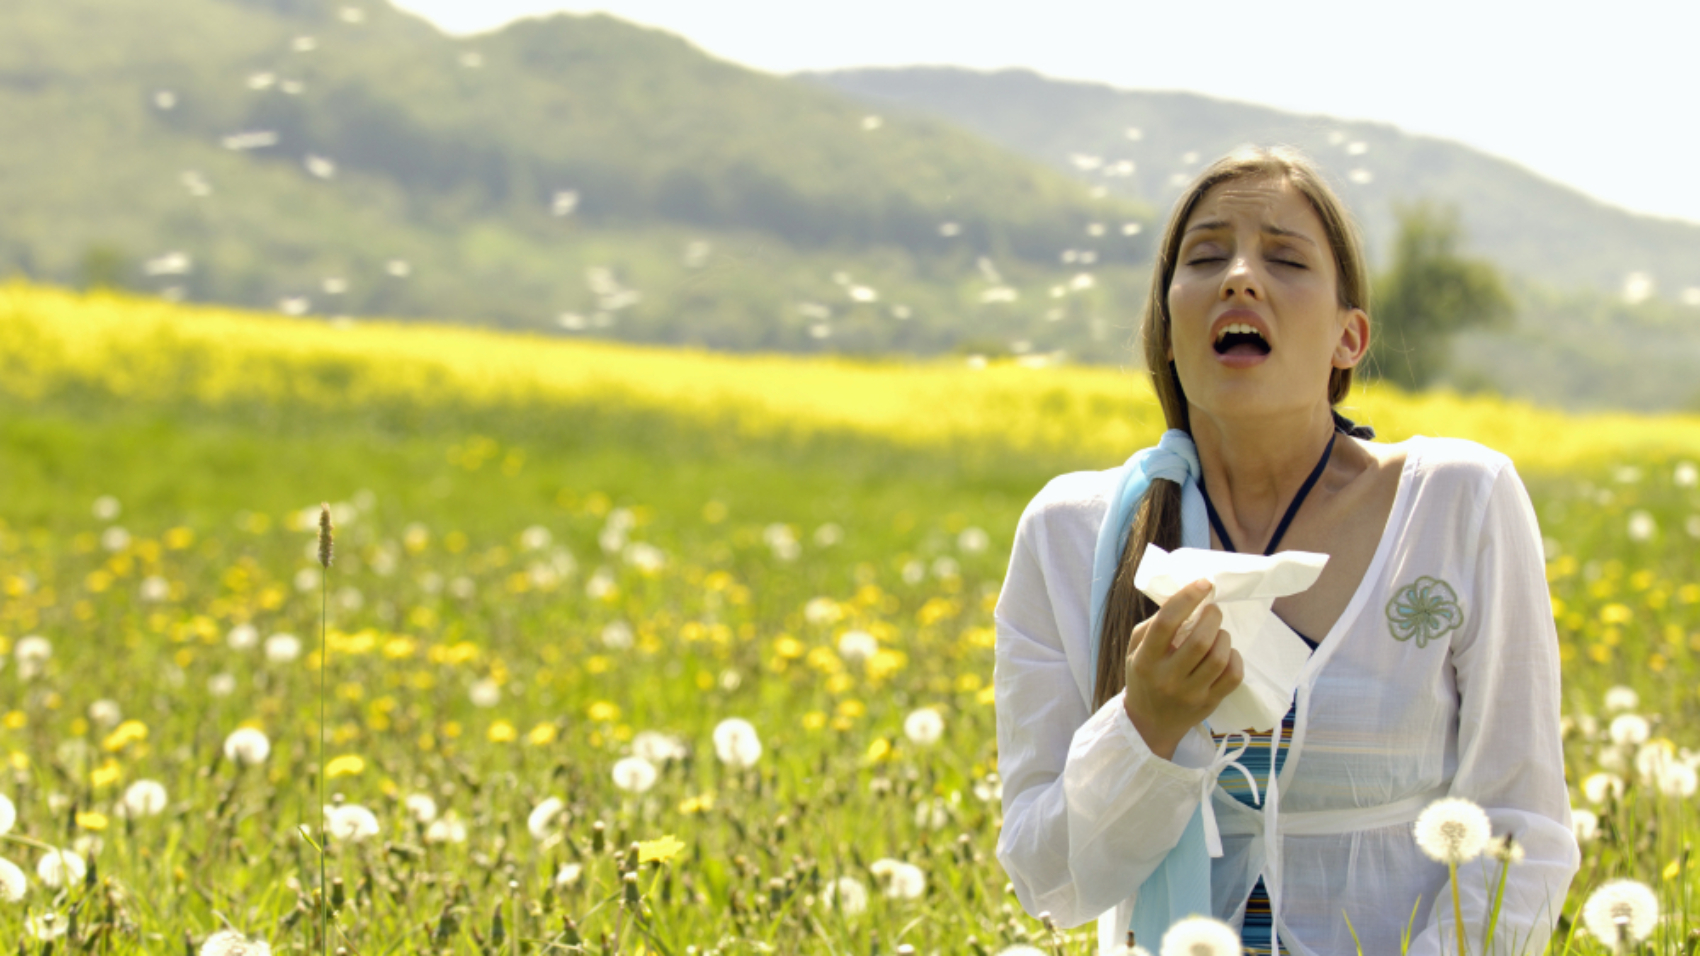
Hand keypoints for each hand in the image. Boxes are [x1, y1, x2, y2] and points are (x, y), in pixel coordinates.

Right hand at [1122, 578, 1243, 759]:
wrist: (1149, 724)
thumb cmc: (1144, 679)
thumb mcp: (1135, 651)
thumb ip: (1153, 626)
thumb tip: (1184, 600)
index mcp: (1145, 660)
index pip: (1167, 622)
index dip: (1188, 598)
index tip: (1204, 584)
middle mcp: (1166, 678)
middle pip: (1200, 640)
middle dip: (1212, 617)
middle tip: (1213, 611)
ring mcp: (1190, 693)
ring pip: (1219, 657)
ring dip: (1223, 636)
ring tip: (1218, 633)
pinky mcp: (1209, 703)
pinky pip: (1233, 676)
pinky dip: (1235, 658)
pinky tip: (1227, 653)